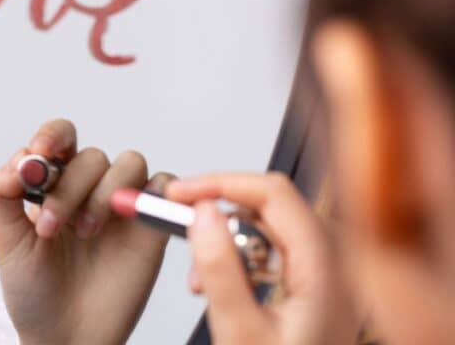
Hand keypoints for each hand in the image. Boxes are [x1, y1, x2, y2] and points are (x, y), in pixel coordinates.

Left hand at [0, 119, 169, 344]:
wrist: (65, 336)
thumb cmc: (35, 290)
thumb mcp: (8, 243)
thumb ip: (4, 197)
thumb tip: (17, 162)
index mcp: (53, 183)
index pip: (58, 138)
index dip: (51, 136)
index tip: (39, 154)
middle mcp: (89, 187)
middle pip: (91, 155)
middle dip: (70, 185)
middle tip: (51, 225)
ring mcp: (122, 205)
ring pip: (129, 162)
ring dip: (105, 190)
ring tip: (85, 231)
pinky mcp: (151, 226)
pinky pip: (164, 187)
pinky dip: (154, 193)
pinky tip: (129, 220)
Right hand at [165, 172, 359, 344]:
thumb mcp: (240, 333)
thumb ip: (219, 269)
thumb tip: (201, 212)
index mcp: (326, 268)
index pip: (272, 192)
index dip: (220, 183)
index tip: (179, 194)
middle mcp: (334, 264)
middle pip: (271, 204)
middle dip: (220, 212)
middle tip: (178, 223)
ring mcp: (329, 276)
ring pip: (270, 227)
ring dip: (228, 240)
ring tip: (200, 278)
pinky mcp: (317, 288)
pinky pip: (276, 251)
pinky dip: (242, 259)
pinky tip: (221, 288)